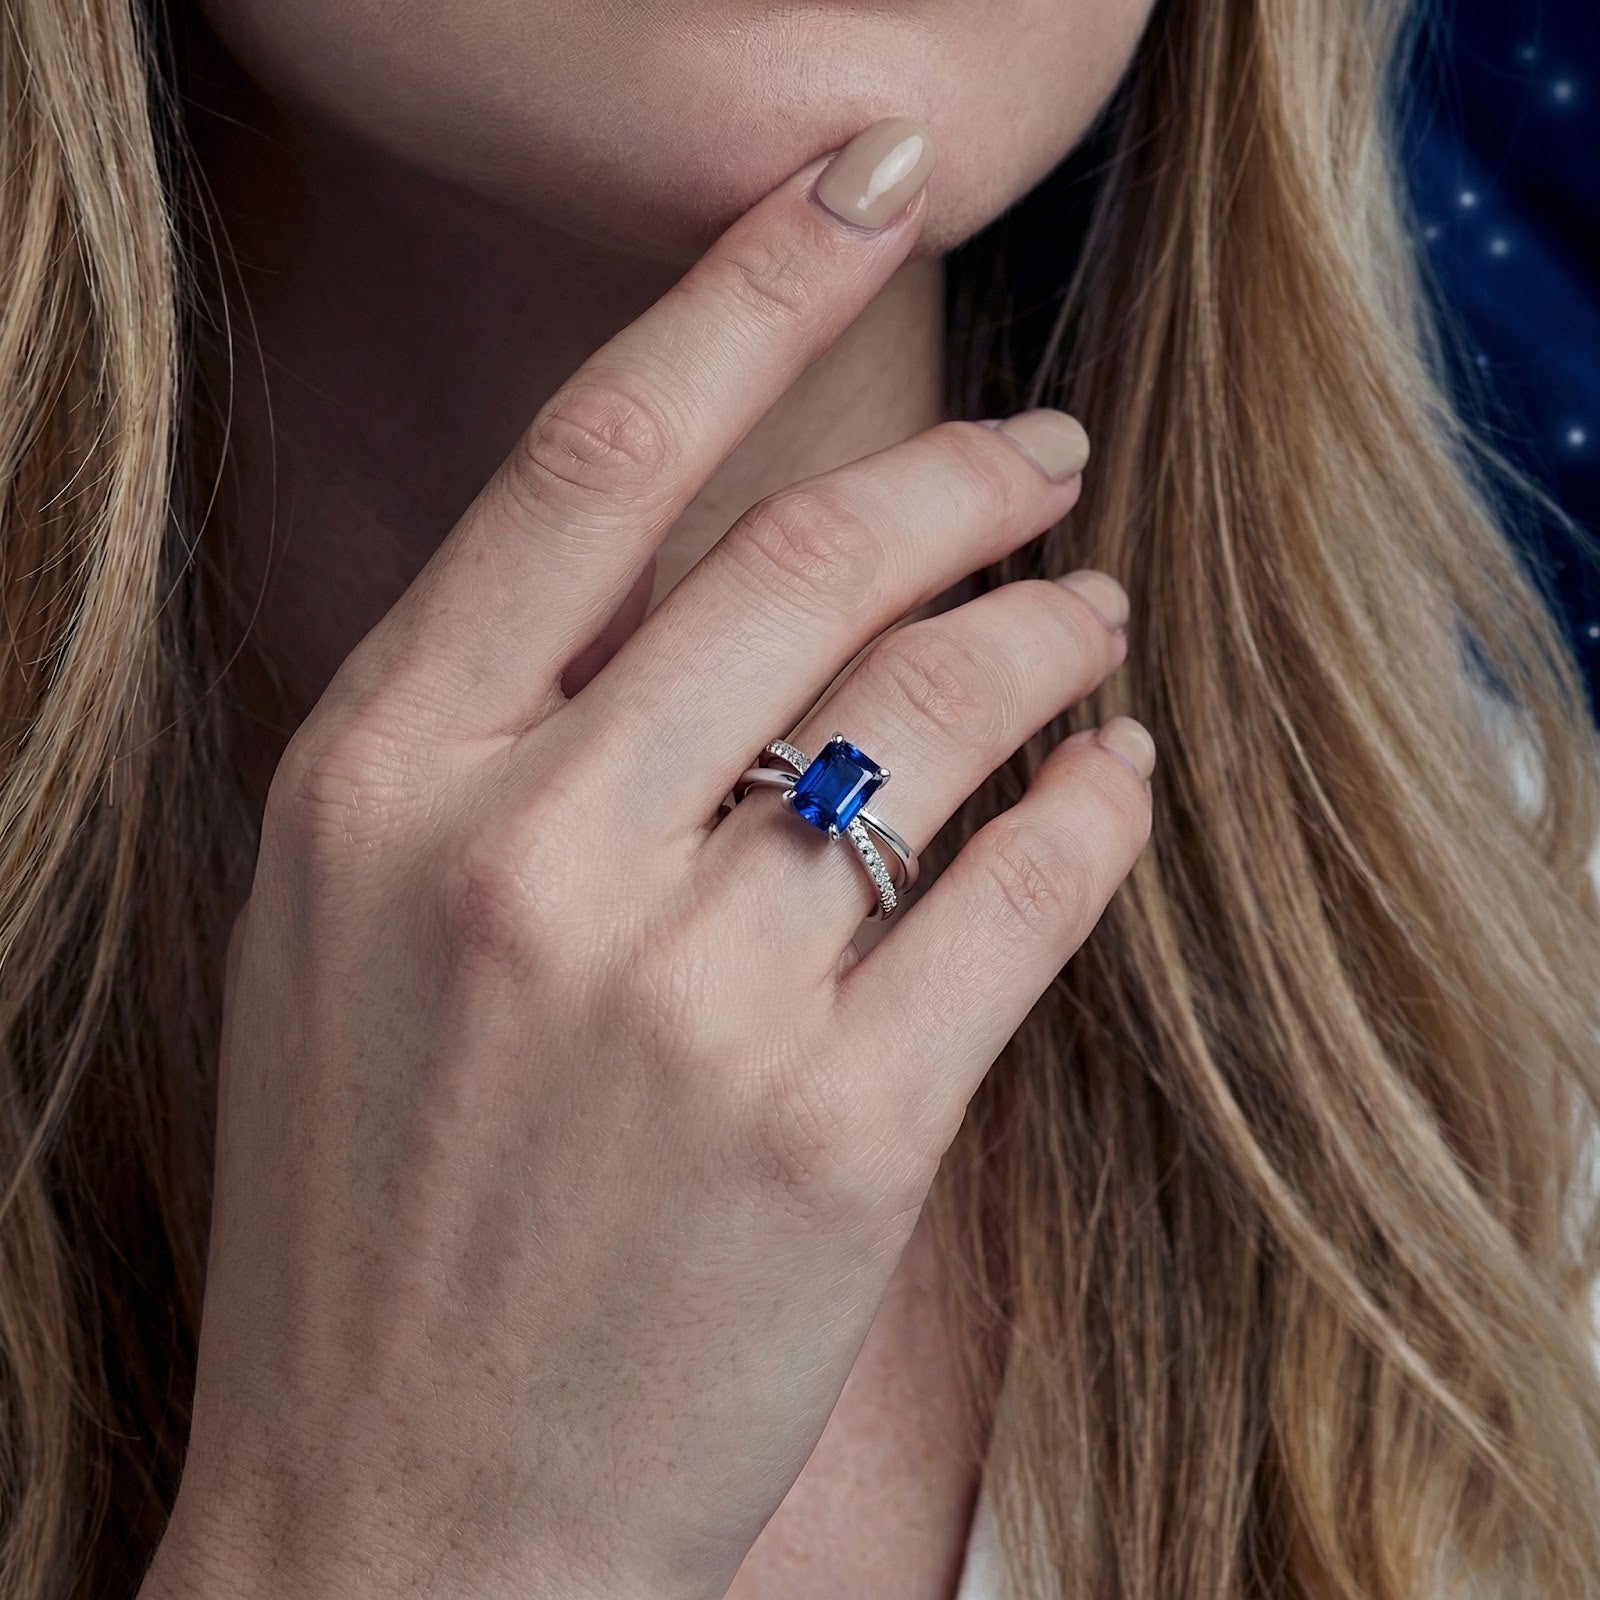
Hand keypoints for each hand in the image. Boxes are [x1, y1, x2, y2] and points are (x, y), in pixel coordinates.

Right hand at [141, 115, 1152, 1599]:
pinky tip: (1117, 782)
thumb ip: (510, 741)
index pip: (598, 450)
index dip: (745, 280)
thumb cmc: (373, 1215)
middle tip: (1046, 462)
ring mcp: (686, 993)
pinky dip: (1098, 808)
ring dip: (1052, 636)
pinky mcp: (836, 1130)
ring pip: (941, 707)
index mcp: (383, 773)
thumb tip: (721, 596)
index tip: (860, 176)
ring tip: (1096, 624)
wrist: (394, 1511)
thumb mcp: (365, 929)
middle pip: (809, 557)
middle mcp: (527, 849)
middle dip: (968, 478)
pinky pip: (1026, 892)